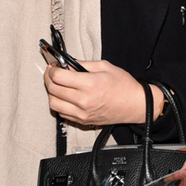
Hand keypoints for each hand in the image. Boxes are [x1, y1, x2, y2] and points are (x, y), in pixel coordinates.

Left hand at [43, 60, 162, 125]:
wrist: (136, 105)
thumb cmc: (124, 86)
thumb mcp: (104, 66)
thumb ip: (82, 64)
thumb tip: (66, 64)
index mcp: (89, 84)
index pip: (58, 76)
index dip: (52, 69)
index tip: (54, 66)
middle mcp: (83, 100)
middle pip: (52, 89)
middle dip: (49, 78)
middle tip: (53, 72)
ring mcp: (82, 113)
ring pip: (53, 104)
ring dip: (52, 93)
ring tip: (58, 85)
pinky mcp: (83, 121)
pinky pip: (62, 113)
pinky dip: (59, 104)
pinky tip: (65, 96)